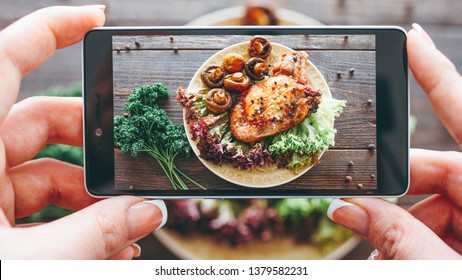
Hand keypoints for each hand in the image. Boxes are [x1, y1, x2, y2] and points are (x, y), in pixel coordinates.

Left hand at [0, 6, 166, 258]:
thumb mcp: (31, 265)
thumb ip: (93, 236)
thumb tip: (148, 214)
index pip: (5, 60)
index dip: (52, 28)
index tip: (97, 17)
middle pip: (42, 122)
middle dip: (97, 143)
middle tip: (134, 167)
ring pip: (45, 173)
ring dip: (92, 197)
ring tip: (129, 230)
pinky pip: (36, 209)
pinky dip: (73, 223)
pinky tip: (106, 247)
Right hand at [327, 23, 461, 259]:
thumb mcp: (444, 271)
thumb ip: (397, 236)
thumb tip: (349, 208)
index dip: (434, 72)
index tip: (408, 39)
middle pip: (439, 172)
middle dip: (393, 198)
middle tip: (358, 223)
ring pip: (438, 206)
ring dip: (401, 232)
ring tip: (386, 263)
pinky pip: (446, 228)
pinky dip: (417, 245)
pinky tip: (401, 261)